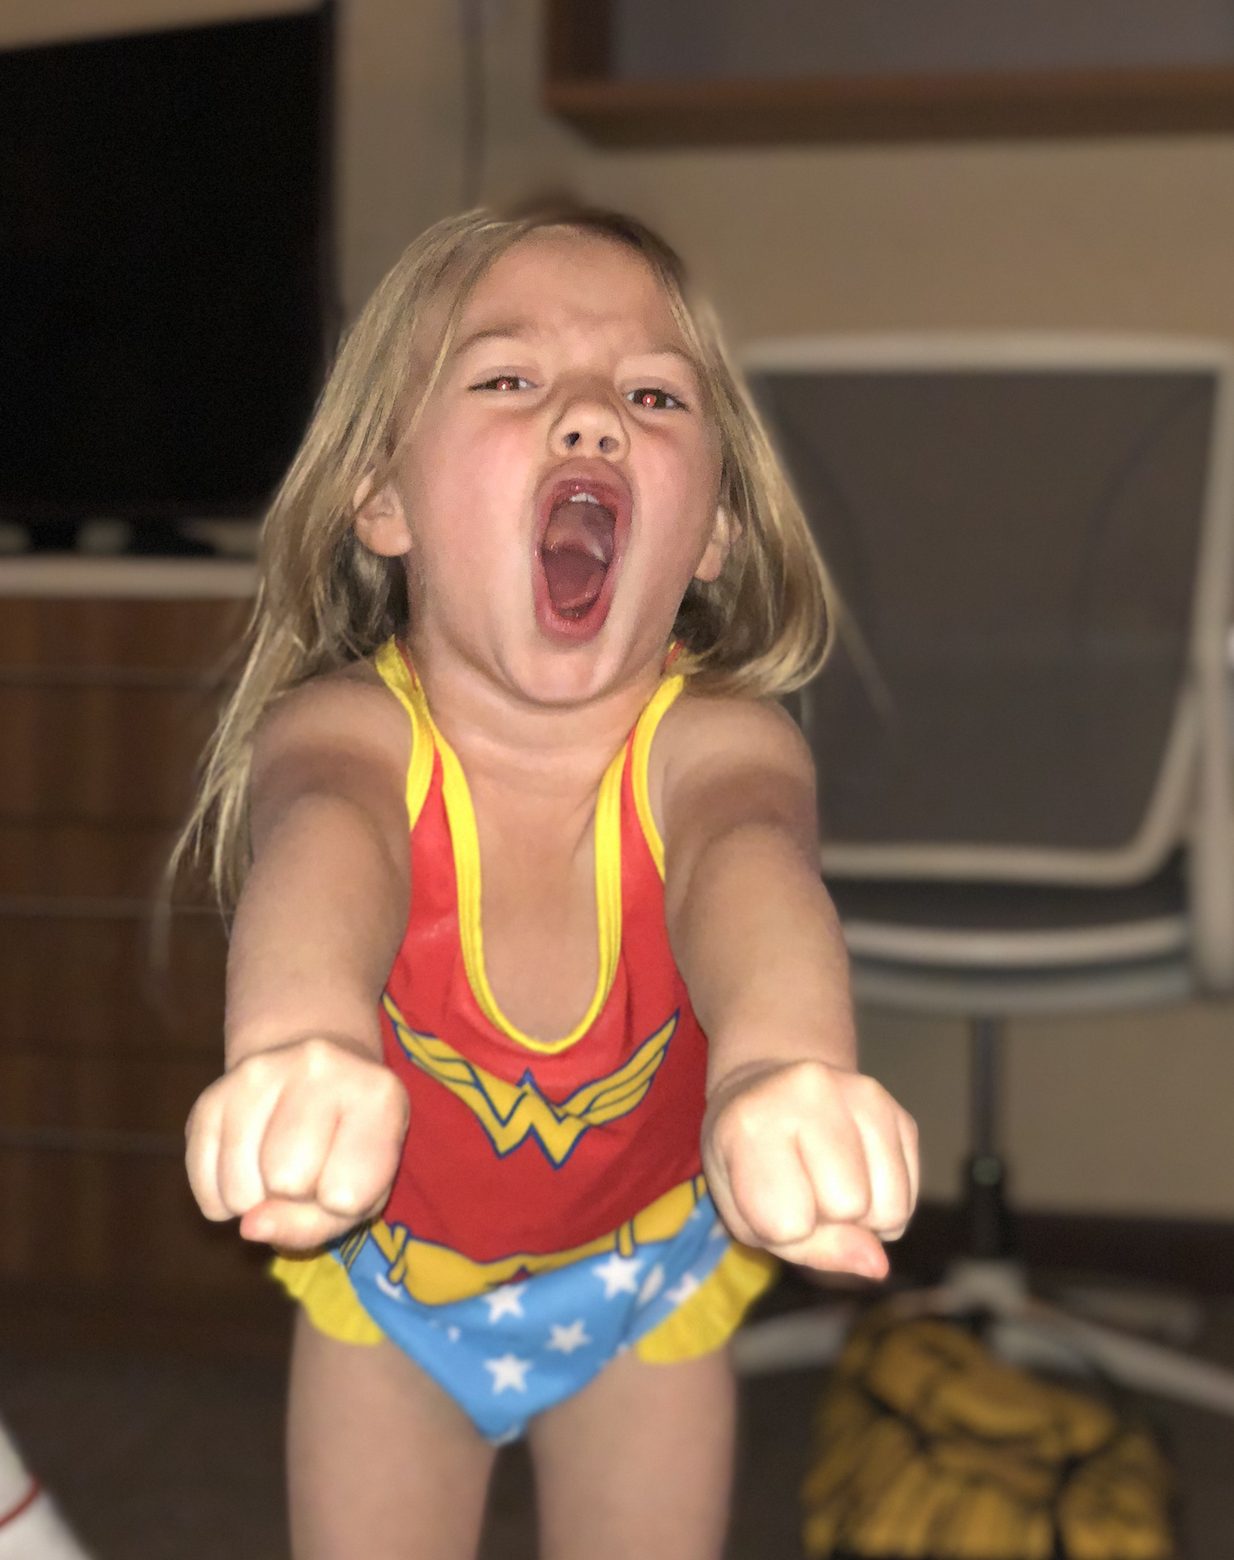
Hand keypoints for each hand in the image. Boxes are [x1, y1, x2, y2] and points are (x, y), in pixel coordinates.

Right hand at [185, 1037, 408, 1249]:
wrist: (320, 1078)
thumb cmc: (353, 1147)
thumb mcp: (364, 1192)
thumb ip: (316, 1225)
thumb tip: (249, 1226)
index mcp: (378, 1092)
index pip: (345, 1195)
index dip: (340, 1205)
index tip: (347, 1176)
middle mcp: (319, 1066)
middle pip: (286, 1181)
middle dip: (294, 1196)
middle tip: (310, 1168)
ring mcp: (259, 1072)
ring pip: (239, 1191)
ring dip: (255, 1200)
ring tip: (279, 1165)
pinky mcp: (212, 1093)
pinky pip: (204, 1184)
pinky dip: (222, 1196)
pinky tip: (249, 1164)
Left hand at [702, 1060, 917, 1279]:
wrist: (765, 1097)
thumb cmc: (749, 1166)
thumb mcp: (749, 1218)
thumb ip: (810, 1249)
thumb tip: (878, 1263)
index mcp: (751, 1121)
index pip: (788, 1221)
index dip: (783, 1230)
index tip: (767, 1198)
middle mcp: (809, 1091)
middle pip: (848, 1206)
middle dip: (829, 1217)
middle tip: (802, 1186)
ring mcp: (862, 1093)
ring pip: (889, 1208)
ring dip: (865, 1216)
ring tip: (829, 1181)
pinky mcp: (899, 1110)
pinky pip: (910, 1198)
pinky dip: (886, 1204)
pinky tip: (856, 1174)